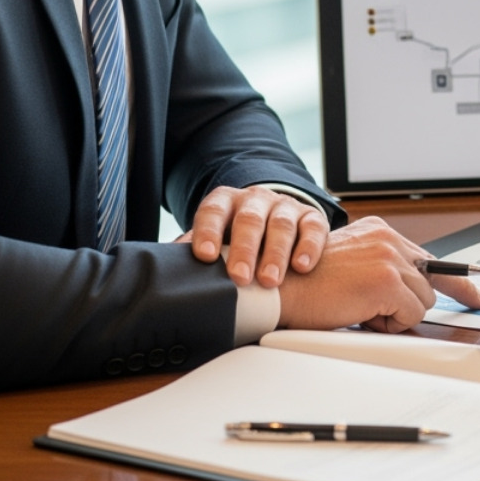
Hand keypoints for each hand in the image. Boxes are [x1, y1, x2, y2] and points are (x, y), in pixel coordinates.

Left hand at [179, 185, 329, 287]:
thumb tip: (165, 269)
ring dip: (275, 253)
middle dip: (244, 249)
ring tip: (269, 281)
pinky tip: (302, 266)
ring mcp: (285, 206)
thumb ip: (194, 250)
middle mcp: (255, 200)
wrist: (276, 223)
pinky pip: (314, 228)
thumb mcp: (216, 239)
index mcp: (226, 202)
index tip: (205, 256)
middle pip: (249, 219)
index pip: (213, 211)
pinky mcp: (312, 217)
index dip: (208, 232)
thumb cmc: (236, 239)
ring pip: (281, 224)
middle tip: (240, 277)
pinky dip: (309, 247)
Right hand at [277, 217, 479, 331]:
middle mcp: (388, 238)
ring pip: (422, 302)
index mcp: (380, 232)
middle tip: (368, 308)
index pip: (431, 260)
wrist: (280, 289)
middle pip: (430, 285)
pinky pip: (410, 315)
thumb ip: (387, 272)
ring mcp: (390, 257)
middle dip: (407, 306)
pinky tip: (360, 312)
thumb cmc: (309, 284)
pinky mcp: (387, 280)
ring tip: (359, 307)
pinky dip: (388, 324)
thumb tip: (420, 296)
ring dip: (395, 315)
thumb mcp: (354, 267)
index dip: (460, 282)